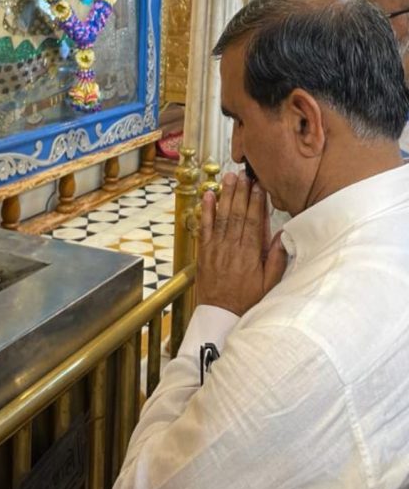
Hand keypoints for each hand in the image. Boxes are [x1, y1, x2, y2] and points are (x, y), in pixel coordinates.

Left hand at [197, 171, 286, 316]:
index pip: (254, 222)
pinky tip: (208, 195)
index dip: (257, 202)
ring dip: (225, 196)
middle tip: (244, 174)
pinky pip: (204, 227)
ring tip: (228, 178)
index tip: (259, 185)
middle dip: (241, 192)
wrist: (220, 315)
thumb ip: (277, 259)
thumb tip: (283, 235)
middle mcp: (232, 248)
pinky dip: (206, 210)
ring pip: (221, 217)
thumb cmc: (248, 301)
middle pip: (237, 215)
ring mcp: (216, 248)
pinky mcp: (204, 251)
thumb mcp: (270, 284)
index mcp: (250, 255)